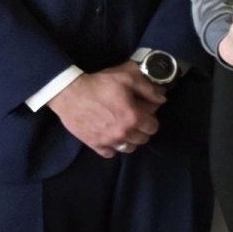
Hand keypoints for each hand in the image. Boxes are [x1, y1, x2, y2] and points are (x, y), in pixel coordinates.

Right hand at [46, 65, 163, 157]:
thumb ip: (148, 89)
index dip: (151, 119)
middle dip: (142, 130)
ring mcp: (109, 141)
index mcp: (133, 118)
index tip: (144, 113)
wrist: (69, 93)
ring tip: (123, 129)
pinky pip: (110, 153)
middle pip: (143, 139)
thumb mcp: (127, 78)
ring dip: (129, 140)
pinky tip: (110, 136)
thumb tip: (163, 98)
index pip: (153, 127)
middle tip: (134, 119)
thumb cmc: (99, 84)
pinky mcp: (95, 145)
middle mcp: (123, 133)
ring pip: (128, 149)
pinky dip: (112, 147)